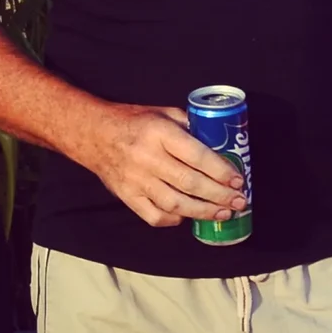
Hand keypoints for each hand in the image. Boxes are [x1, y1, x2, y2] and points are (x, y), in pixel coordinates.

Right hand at [87, 105, 247, 228]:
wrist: (92, 133)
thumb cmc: (133, 122)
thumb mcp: (163, 113)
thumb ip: (191, 125)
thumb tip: (222, 141)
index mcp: (159, 133)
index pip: (197, 156)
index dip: (221, 171)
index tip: (238, 180)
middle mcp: (147, 158)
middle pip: (190, 183)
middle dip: (219, 196)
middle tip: (239, 201)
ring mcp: (135, 180)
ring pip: (175, 203)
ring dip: (203, 211)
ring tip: (224, 212)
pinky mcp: (126, 196)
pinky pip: (154, 215)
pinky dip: (174, 219)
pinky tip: (189, 216)